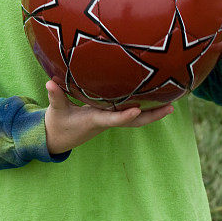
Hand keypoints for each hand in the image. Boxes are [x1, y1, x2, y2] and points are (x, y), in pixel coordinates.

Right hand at [44, 80, 173, 155]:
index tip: (138, 110)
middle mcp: (105, 121)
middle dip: (152, 116)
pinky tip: (152, 99)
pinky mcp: (108, 116)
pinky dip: (142, 108)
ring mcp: (108, 119)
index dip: (124, 116)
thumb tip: (50, 81)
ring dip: (152, 113)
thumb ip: (55, 96)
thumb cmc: (57, 124)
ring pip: (134, 119)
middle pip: (133, 122)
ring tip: (171, 104)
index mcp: (94, 120)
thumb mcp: (55, 110)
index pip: (112, 119)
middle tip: (171, 108)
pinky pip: (129, 113)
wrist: (57, 139)